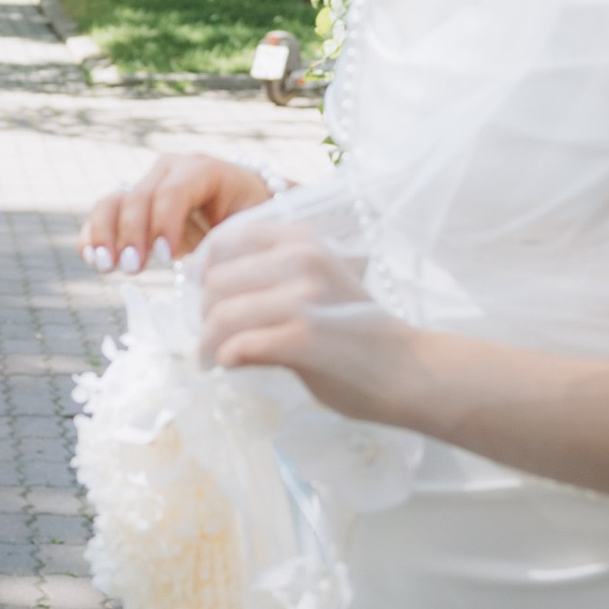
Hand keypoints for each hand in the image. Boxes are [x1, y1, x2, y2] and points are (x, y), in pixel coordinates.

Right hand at [83, 153, 274, 274]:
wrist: (241, 207)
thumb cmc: (252, 219)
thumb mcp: (253, 224)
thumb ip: (234, 236)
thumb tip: (207, 267)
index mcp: (204, 170)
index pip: (175, 190)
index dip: (166, 222)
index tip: (167, 259)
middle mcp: (169, 171)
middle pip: (139, 196)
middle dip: (133, 234)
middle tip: (134, 268)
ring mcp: (146, 185)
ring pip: (113, 201)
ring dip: (104, 234)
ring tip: (106, 266)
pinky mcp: (130, 206)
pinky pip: (103, 215)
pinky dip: (93, 236)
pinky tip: (91, 259)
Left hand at [196, 219, 419, 425]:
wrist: (407, 368)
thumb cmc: (357, 328)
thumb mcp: (318, 279)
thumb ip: (272, 273)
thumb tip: (206, 286)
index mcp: (302, 239)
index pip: (225, 240)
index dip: (202, 270)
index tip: (202, 295)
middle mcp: (301, 260)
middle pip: (216, 281)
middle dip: (202, 314)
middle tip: (207, 338)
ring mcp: (303, 299)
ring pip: (221, 315)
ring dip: (207, 343)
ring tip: (210, 358)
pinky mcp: (303, 339)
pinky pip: (239, 346)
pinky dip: (226, 359)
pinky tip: (230, 366)